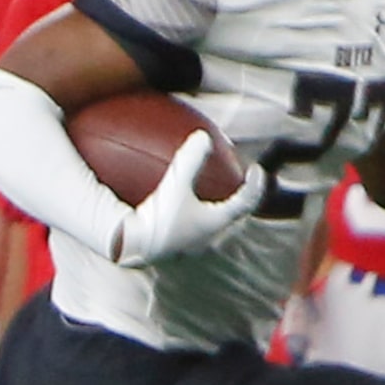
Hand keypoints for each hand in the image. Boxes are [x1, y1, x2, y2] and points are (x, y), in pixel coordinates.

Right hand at [113, 132, 265, 268]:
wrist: (129, 249)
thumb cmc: (156, 220)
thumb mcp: (174, 184)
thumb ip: (190, 160)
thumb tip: (203, 136)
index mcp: (216, 223)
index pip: (246, 202)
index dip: (255, 184)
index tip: (255, 170)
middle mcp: (208, 237)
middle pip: (234, 218)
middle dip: (239, 201)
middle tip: (238, 185)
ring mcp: (191, 245)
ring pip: (213, 226)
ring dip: (216, 210)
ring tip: (211, 196)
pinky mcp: (173, 248)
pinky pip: (191, 229)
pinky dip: (192, 216)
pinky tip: (176, 208)